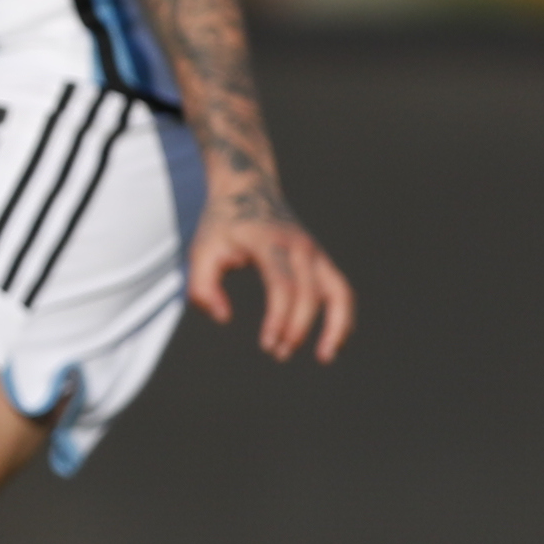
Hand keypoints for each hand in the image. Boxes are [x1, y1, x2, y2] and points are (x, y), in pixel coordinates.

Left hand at [187, 202, 353, 362]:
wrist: (247, 187)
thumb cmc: (222, 224)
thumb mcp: (200, 250)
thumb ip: (202, 287)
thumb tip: (224, 317)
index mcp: (270, 242)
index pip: (283, 285)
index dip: (279, 318)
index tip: (267, 344)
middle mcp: (300, 246)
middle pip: (311, 294)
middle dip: (297, 329)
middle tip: (277, 353)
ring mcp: (315, 252)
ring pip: (341, 292)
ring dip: (337, 327)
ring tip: (325, 356)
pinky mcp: (320, 260)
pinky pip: (341, 291)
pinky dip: (343, 317)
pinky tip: (332, 342)